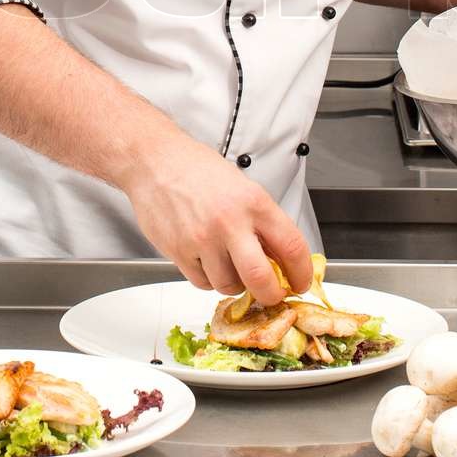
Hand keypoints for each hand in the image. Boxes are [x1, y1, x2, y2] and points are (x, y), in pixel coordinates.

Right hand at [118, 133, 313, 305]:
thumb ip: (261, 221)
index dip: (301, 272)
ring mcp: (202, 239)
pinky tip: (206, 259)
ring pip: (229, 285)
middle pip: (260, 278)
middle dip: (271, 294)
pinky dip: (208, 278)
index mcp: (254, 202)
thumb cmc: (198, 169)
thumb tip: (280, 257)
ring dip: (234, 283)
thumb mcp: (242, 187)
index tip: (299, 282)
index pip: (291, 245)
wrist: (155, 161)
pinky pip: (202, 282)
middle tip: (271, 294)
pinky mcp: (179, 251)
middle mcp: (230, 222)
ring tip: (229, 264)